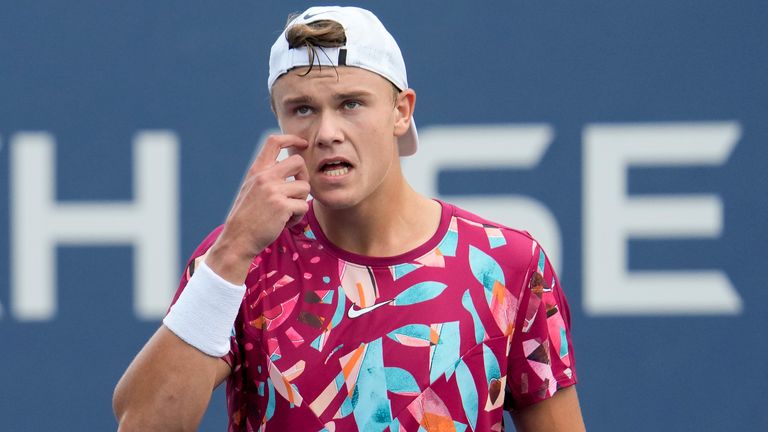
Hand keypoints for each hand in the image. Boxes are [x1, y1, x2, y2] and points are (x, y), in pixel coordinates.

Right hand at [205, 135, 309, 283]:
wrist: (238, 238)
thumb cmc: (247, 216)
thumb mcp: (251, 188)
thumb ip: (266, 176)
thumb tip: (290, 166)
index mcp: (257, 170)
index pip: (274, 141)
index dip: (292, 138)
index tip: (303, 143)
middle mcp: (265, 176)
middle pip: (298, 162)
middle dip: (304, 176)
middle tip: (298, 190)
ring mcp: (273, 190)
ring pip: (305, 187)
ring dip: (300, 202)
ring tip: (286, 213)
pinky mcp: (282, 206)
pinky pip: (303, 206)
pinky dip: (298, 217)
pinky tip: (285, 223)